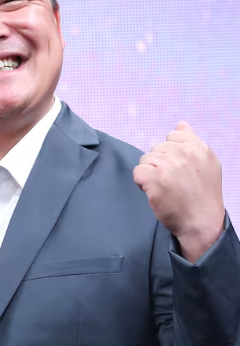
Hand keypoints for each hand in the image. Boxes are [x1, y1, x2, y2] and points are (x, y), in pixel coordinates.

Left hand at [133, 122, 224, 261]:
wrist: (201, 222)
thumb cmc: (203, 194)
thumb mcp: (207, 163)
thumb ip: (192, 141)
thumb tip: (180, 123)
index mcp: (198, 147)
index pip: (172, 135)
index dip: (170, 153)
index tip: (178, 169)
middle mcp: (184, 153)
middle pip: (156, 148)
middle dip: (160, 163)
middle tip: (173, 182)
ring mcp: (168, 166)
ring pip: (145, 159)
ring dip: (150, 173)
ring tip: (165, 188)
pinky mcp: (155, 180)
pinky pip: (137, 172)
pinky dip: (142, 183)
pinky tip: (155, 192)